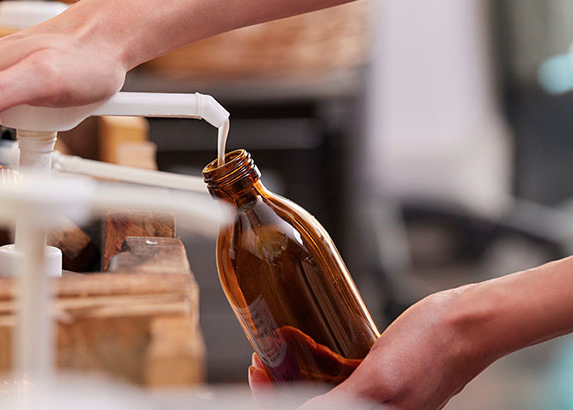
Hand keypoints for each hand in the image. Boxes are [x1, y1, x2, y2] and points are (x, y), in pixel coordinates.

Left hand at [249, 287, 494, 409]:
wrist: (467, 323)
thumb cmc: (432, 347)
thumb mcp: (379, 380)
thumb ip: (344, 405)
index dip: (273, 399)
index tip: (257, 373)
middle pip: (310, 406)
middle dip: (280, 387)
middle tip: (260, 359)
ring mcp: (376, 400)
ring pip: (321, 393)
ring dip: (294, 375)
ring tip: (275, 347)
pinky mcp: (380, 382)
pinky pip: (339, 381)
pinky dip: (316, 366)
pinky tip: (302, 343)